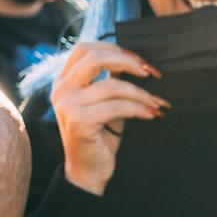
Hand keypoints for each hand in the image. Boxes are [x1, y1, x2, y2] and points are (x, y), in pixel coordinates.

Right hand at [52, 41, 168, 194]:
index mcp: (64, 80)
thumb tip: (138, 60)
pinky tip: (150, 114)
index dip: (114, 48)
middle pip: (95, 57)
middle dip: (128, 62)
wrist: (88, 168)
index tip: (139, 60)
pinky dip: (138, 108)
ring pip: (112, 85)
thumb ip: (111, 78)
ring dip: (141, 93)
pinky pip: (116, 106)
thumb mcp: (105, 100)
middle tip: (151, 72)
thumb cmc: (101, 131)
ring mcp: (67, 105)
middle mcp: (61, 89)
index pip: (85, 48)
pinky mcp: (79, 121)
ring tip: (155, 102)